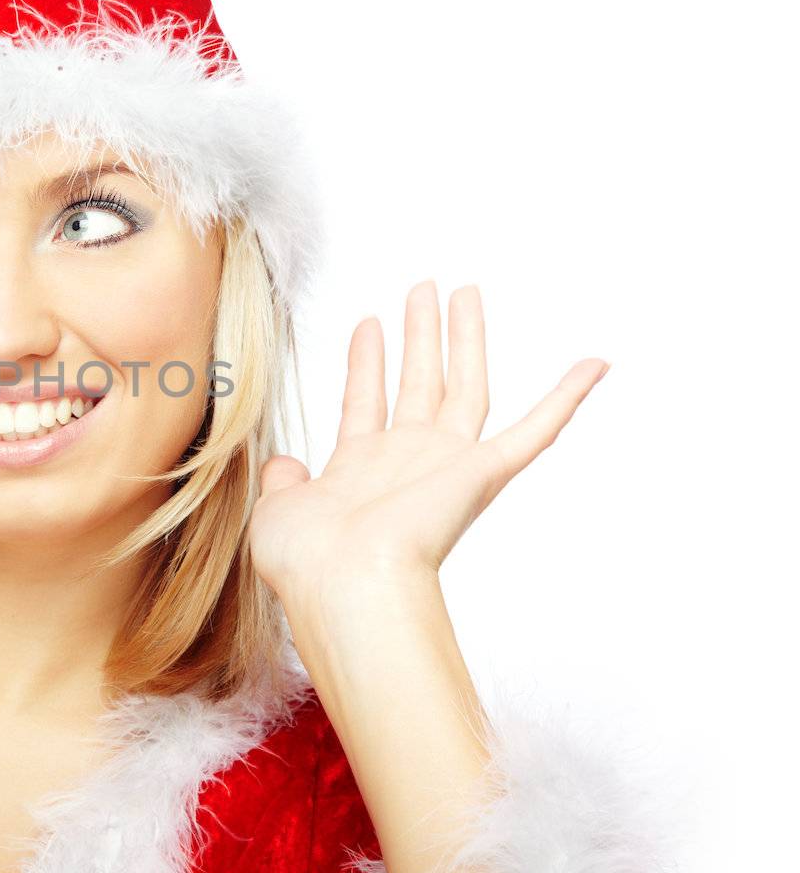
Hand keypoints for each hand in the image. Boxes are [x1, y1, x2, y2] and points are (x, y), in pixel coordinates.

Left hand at [248, 279, 609, 604]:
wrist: (343, 584)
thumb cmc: (308, 561)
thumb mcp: (278, 511)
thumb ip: (283, 482)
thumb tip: (282, 465)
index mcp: (358, 471)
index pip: (365, 403)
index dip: (366, 362)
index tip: (368, 324)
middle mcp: (406, 464)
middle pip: (419, 383)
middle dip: (420, 335)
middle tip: (423, 288)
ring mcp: (446, 467)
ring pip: (465, 386)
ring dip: (464, 337)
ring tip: (462, 290)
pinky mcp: (483, 475)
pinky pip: (535, 431)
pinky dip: (567, 397)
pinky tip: (593, 364)